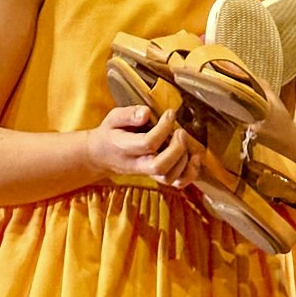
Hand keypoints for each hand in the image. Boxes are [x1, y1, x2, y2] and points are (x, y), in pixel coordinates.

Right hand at [77, 102, 192, 188]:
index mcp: (124, 147)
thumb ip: (129, 114)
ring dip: (184, 159)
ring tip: (183, 140)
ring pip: (170, 177)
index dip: (163, 128)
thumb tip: (146, 113)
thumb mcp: (113, 118)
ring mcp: (148, 173)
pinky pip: (177, 183)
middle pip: (160, 166)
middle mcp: (137, 164)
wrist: (101, 156)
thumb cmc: (110, 134)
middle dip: (176, 148)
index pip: (147, 143)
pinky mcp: (157, 176)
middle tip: (180, 131)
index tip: (170, 113)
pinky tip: (194, 158)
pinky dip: (190, 173)